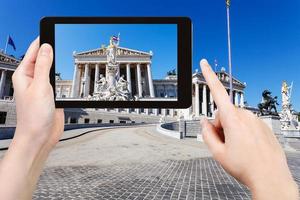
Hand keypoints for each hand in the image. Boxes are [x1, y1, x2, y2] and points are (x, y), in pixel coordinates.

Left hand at [0, 38, 63, 199]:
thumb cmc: (34, 117)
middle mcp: (32, 79)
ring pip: (53, 70)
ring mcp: (43, 87)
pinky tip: (70, 74)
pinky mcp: (52, 94)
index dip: (42, 40)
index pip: (33, 51)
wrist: (40, 136)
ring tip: (68, 56)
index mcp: (24, 75)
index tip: (52, 31)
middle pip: (43, 58)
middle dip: (53, 51)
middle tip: (65, 42)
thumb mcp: (40, 87)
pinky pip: (59, 81)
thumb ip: (43, 66)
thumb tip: (46, 47)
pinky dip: (65, 77)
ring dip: (60, 65)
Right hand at [199, 59, 297, 199]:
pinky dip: (243, 132)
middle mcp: (246, 116)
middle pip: (224, 113)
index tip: (204, 63)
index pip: (217, 92)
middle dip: (220, 125)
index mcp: (233, 120)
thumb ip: (206, 133)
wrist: (270, 177)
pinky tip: (247, 146)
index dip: (209, 76)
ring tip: (237, 147)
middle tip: (224, 143)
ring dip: (232, 129)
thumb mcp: (217, 153)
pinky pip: (248, 123)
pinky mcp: (263, 126)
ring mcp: (257, 120)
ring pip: (236, 119)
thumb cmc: (246, 167)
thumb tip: (204, 122)